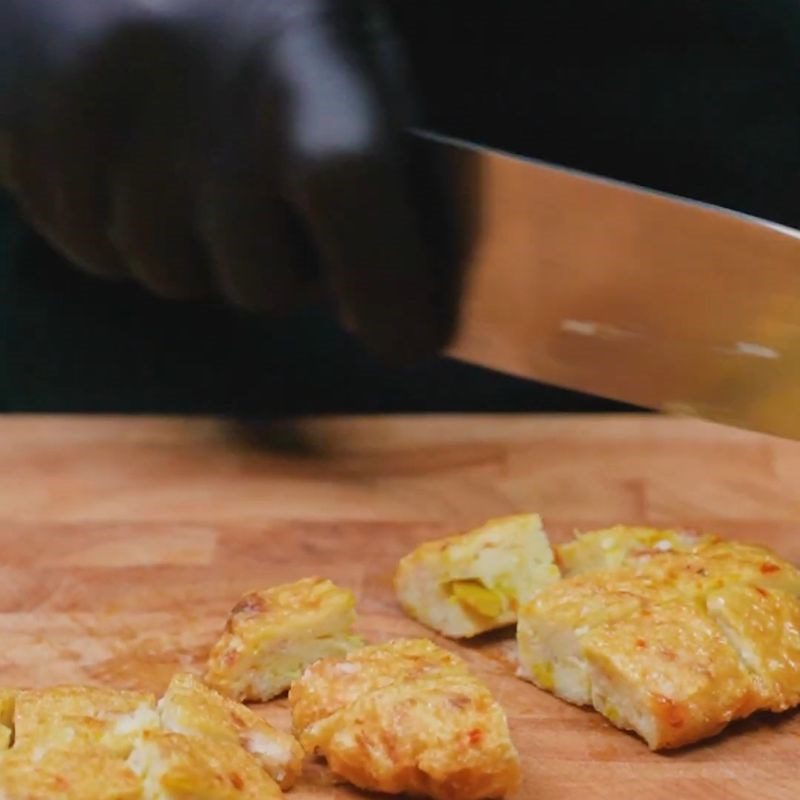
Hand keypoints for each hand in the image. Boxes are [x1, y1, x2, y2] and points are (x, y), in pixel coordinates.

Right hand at [0, 0, 455, 360]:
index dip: (382, 285)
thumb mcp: (353, 51)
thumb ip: (396, 170)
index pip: (345, 177)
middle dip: (282, 274)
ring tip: (196, 167)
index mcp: (297, 47)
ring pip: (170, 277)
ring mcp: (89, 107)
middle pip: (257, 279)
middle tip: (279, 211)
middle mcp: (187, 77)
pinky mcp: (24, 132)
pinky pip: (94, 253)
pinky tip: (133, 163)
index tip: (401, 339)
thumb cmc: (262, 10)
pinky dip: (127, 233)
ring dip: (199, 252)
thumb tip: (426, 315)